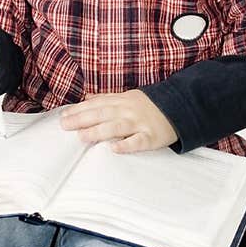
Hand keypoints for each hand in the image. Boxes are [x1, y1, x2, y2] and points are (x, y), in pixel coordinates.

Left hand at [60, 89, 177, 152]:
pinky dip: (126, 145)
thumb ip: (107, 98)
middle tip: (65, 125)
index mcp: (122, 101)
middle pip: (103, 114)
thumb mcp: (128, 97)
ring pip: (117, 127)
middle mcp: (129, 110)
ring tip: (82, 136)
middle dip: (83, 119)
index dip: (80, 109)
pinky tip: (113, 149)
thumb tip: (86, 98)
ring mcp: (140, 123)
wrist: (181, 108)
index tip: (64, 115)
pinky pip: (138, 141)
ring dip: (99, 131)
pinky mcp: (152, 137)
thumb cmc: (150, 106)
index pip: (97, 104)